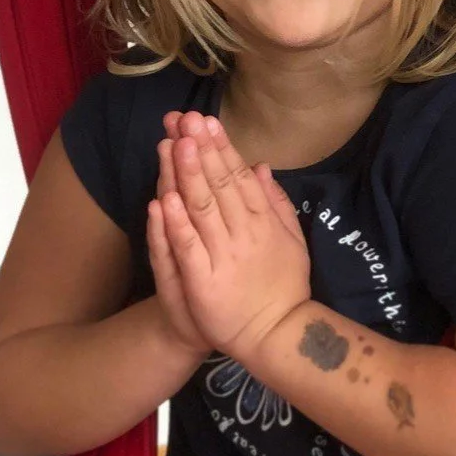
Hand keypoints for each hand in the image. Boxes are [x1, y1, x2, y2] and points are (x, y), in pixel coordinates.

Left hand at [146, 110, 311, 363]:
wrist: (275, 335)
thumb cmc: (281, 287)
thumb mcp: (291, 240)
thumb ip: (276, 203)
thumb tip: (260, 166)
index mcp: (264, 222)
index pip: (238, 178)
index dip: (221, 148)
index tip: (206, 121)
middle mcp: (244, 234)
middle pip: (218, 185)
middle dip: (201, 150)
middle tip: (184, 119)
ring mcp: (224, 257)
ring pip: (202, 209)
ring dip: (186, 175)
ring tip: (173, 144)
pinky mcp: (204, 282)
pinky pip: (188, 248)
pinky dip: (176, 224)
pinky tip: (164, 200)